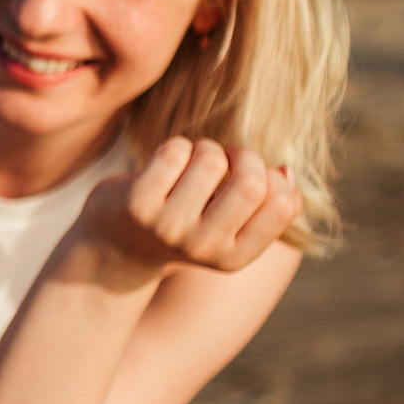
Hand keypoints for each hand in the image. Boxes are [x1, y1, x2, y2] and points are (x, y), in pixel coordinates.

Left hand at [82, 137, 300, 283]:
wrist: (117, 243)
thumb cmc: (187, 223)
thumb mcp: (231, 226)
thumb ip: (270, 205)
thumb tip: (287, 171)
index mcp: (235, 257)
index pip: (281, 205)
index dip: (273, 175)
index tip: (254, 172)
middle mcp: (202, 249)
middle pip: (250, 183)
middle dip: (244, 155)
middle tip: (227, 157)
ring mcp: (167, 227)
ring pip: (211, 160)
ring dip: (205, 148)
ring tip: (191, 163)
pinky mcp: (137, 203)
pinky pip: (175, 151)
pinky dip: (176, 146)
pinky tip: (166, 163)